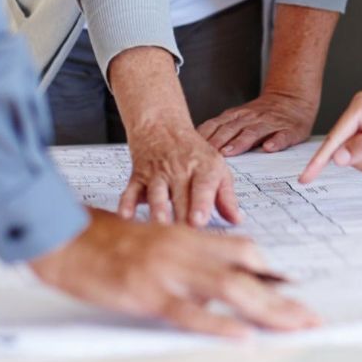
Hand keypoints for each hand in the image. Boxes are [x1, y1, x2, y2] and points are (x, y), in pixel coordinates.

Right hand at [32, 209, 318, 337]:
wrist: (62, 235)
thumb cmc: (105, 240)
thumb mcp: (153, 238)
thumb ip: (186, 251)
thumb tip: (217, 274)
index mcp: (186, 235)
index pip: (243, 249)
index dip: (272, 270)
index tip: (297, 290)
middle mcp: (184, 248)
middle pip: (247, 271)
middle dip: (283, 297)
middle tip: (310, 317)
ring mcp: (167, 271)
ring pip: (229, 289)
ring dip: (267, 309)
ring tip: (294, 326)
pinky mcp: (146, 292)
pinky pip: (189, 311)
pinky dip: (218, 324)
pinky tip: (241, 336)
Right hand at [119, 123, 241, 226]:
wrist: (161, 125)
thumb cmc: (192, 151)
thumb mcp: (216, 167)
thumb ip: (226, 195)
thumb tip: (237, 219)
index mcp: (203, 168)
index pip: (204, 186)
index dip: (202, 203)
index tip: (199, 220)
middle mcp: (180, 171)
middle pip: (180, 195)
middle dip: (181, 215)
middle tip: (183, 235)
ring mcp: (158, 174)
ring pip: (156, 193)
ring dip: (157, 209)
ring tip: (159, 225)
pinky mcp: (139, 177)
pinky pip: (131, 191)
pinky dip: (126, 203)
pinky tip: (125, 216)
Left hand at [197, 92, 316, 156]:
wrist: (292, 98)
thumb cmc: (262, 114)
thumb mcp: (239, 116)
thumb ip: (221, 128)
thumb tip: (196, 145)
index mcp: (237, 116)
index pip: (216, 125)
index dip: (204, 136)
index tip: (192, 148)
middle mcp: (251, 118)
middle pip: (230, 129)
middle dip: (216, 142)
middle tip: (205, 155)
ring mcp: (269, 123)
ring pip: (253, 132)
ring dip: (239, 142)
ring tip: (229, 152)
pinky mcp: (288, 130)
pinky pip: (282, 136)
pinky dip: (276, 141)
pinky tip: (269, 148)